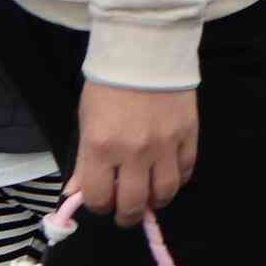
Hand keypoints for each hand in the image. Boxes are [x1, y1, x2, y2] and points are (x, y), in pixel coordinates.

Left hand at [71, 83, 198, 227]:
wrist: (145, 50)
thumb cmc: (109, 85)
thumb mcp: (87, 121)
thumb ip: (84, 160)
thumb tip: (76, 193)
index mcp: (101, 148)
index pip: (99, 197)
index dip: (99, 205)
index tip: (102, 200)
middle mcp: (134, 152)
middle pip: (134, 203)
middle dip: (127, 214)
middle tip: (126, 212)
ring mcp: (165, 144)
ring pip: (165, 192)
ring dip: (156, 201)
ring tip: (151, 196)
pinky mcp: (189, 134)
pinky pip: (186, 170)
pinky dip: (178, 178)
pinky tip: (168, 174)